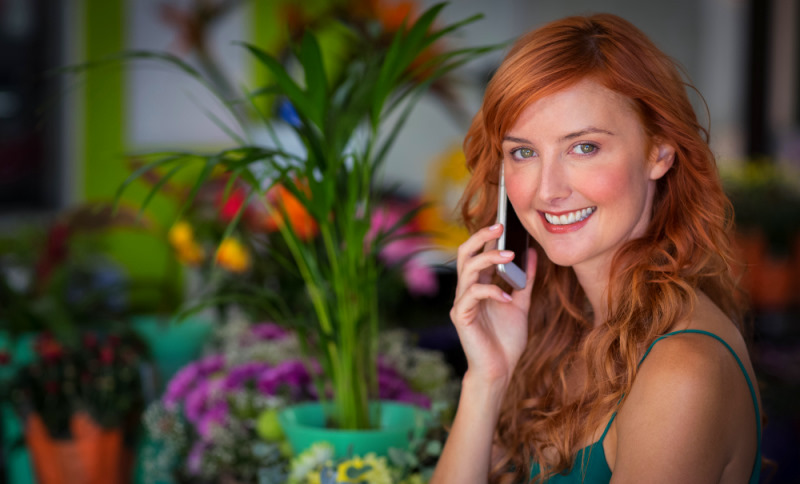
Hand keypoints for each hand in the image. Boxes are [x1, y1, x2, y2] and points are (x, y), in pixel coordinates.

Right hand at [450, 223, 536, 385]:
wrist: (499, 370)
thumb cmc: (506, 340)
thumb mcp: (521, 304)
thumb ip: (524, 281)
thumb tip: (532, 255)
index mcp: (478, 286)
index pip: (477, 253)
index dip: (487, 236)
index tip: (503, 221)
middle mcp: (466, 291)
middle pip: (465, 254)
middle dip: (481, 237)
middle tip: (500, 227)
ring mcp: (461, 303)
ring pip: (468, 270)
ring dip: (489, 259)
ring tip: (510, 255)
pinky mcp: (461, 316)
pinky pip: (472, 295)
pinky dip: (491, 292)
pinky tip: (507, 298)